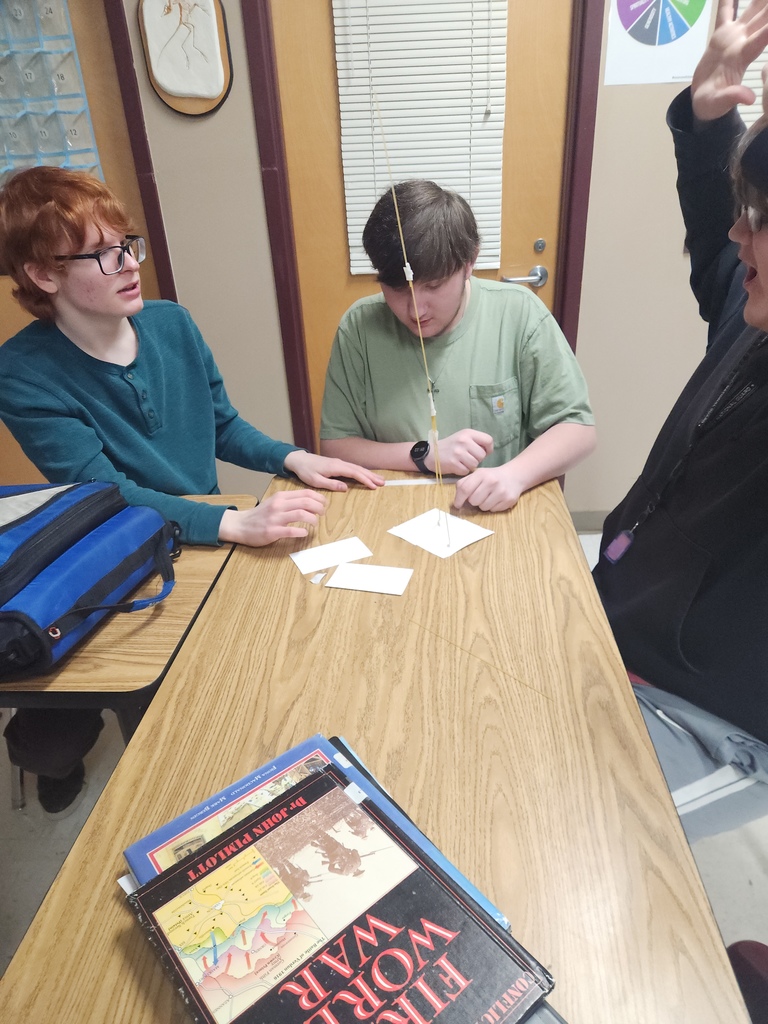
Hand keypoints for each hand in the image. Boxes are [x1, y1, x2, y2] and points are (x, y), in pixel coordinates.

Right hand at [218, 490, 327, 545]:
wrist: (240, 525)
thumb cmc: (260, 515)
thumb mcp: (274, 502)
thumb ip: (290, 501)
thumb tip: (310, 502)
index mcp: (280, 497)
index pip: (305, 493)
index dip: (319, 498)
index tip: (324, 504)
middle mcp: (278, 505)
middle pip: (305, 502)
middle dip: (319, 507)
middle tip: (323, 513)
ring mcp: (275, 518)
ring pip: (301, 514)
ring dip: (313, 519)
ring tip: (315, 523)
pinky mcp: (273, 531)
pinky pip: (291, 531)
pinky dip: (302, 532)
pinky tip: (305, 533)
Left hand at [283, 450, 384, 490]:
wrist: (299, 460)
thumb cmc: (306, 471)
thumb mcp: (316, 481)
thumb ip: (331, 484)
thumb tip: (346, 488)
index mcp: (335, 467)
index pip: (354, 473)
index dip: (365, 479)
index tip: (374, 486)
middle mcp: (340, 463)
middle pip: (359, 469)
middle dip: (371, 476)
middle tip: (383, 483)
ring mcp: (339, 462)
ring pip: (357, 468)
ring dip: (368, 473)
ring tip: (379, 479)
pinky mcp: (338, 464)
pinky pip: (353, 468)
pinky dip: (362, 472)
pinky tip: (366, 475)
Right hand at [426, 429, 493, 474]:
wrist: (431, 453)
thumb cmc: (451, 446)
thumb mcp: (463, 437)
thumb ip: (476, 441)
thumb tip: (488, 451)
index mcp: (468, 433)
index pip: (488, 440)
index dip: (488, 449)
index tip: (483, 452)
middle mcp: (463, 441)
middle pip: (482, 455)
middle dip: (477, 459)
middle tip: (468, 457)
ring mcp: (458, 452)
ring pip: (475, 464)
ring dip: (470, 466)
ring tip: (462, 462)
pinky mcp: (453, 463)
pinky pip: (466, 471)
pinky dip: (463, 470)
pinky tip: (457, 466)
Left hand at [453, 465, 523, 512]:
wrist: (514, 476)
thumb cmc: (491, 477)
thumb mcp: (478, 475)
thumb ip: (465, 484)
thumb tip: (457, 501)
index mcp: (481, 474)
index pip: (465, 489)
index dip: (459, 499)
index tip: (458, 505)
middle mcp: (492, 482)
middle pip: (473, 501)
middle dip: (473, 501)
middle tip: (479, 496)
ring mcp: (501, 491)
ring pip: (483, 508)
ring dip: (483, 505)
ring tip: (488, 497)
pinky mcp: (508, 500)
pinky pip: (493, 510)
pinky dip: (492, 507)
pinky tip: (496, 499)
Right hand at [691, 0, 767, 121]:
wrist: (704, 101)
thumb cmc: (712, 105)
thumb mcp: (720, 103)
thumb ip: (732, 98)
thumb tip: (749, 99)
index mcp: (743, 56)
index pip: (762, 36)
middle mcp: (743, 41)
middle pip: (763, 16)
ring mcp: (733, 36)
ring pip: (752, 8)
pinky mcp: (721, 35)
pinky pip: (726, 11)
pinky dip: (727, 0)